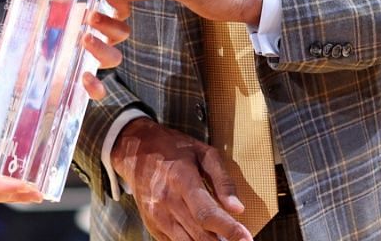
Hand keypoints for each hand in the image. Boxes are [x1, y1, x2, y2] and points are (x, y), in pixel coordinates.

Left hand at [7, 0, 130, 100]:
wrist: (12, 66)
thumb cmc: (30, 30)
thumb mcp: (29, 6)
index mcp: (89, 16)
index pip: (116, 6)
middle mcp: (94, 38)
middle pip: (121, 31)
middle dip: (111, 23)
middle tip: (91, 15)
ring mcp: (88, 61)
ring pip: (114, 57)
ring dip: (103, 48)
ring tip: (84, 39)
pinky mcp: (78, 84)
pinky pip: (99, 89)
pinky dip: (96, 86)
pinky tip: (84, 77)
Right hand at [112, 118, 251, 240]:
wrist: (135, 150)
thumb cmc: (173, 149)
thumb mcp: (203, 153)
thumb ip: (222, 179)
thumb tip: (238, 208)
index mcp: (181, 179)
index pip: (206, 213)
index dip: (228, 230)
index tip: (246, 239)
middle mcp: (166, 201)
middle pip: (199, 234)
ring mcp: (156, 215)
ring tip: (224, 240)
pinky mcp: (152, 224)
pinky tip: (204, 238)